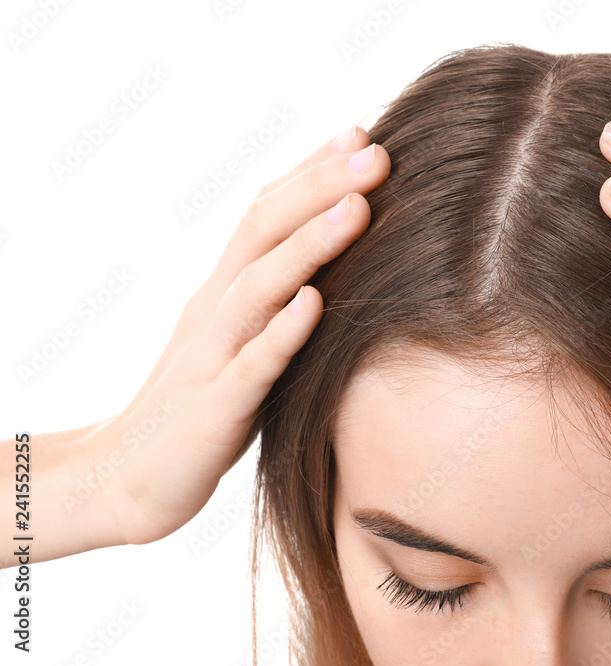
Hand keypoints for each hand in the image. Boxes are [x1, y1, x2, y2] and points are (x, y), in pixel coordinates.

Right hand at [85, 127, 388, 546]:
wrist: (128, 478)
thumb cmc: (202, 406)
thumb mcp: (239, 340)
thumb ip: (275, 300)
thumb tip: (330, 267)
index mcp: (226, 291)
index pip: (267, 215)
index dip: (311, 173)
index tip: (363, 135)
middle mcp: (217, 310)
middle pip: (264, 232)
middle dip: (320, 187)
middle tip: (377, 151)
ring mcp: (213, 356)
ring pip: (258, 288)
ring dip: (308, 245)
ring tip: (358, 207)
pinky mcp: (215, 410)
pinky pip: (250, 367)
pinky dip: (282, 334)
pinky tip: (314, 304)